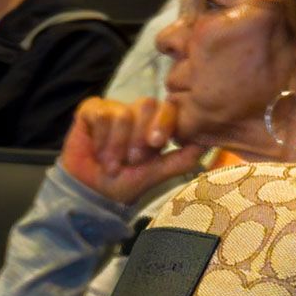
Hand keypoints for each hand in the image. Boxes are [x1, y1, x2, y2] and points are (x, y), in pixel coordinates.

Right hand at [59, 97, 207, 206]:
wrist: (90, 191)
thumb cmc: (123, 184)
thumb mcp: (155, 174)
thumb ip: (179, 160)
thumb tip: (205, 145)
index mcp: (155, 124)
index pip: (167, 109)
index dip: (163, 124)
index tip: (156, 143)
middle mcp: (137, 113)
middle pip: (147, 104)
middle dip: (139, 137)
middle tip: (131, 160)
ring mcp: (114, 108)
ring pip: (123, 114)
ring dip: (117, 145)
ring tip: (111, 164)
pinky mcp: (91, 110)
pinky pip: (101, 115)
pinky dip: (100, 139)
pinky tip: (97, 151)